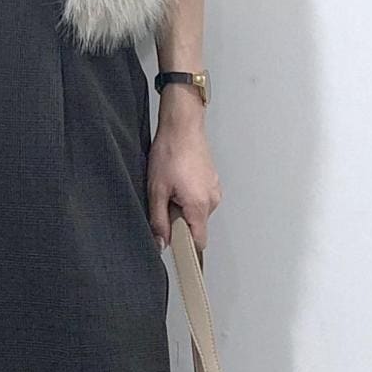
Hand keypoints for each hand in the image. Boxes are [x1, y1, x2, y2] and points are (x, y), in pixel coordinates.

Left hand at [146, 93, 220, 252]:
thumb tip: (161, 242)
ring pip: (198, 212)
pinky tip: (178, 180)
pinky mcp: (213, 181)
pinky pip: (201, 198)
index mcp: (200, 205)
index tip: (172, 241)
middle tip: (165, 201)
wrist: (182, 125)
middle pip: (197, 226)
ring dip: (184, 207)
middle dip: (180, 221)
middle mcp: (212, 200)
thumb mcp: (156, 190)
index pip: (199, 241)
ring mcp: (215, 189)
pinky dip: (189, 196)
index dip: (185, 245)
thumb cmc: (170, 152)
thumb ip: (158, 220)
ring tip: (171, 186)